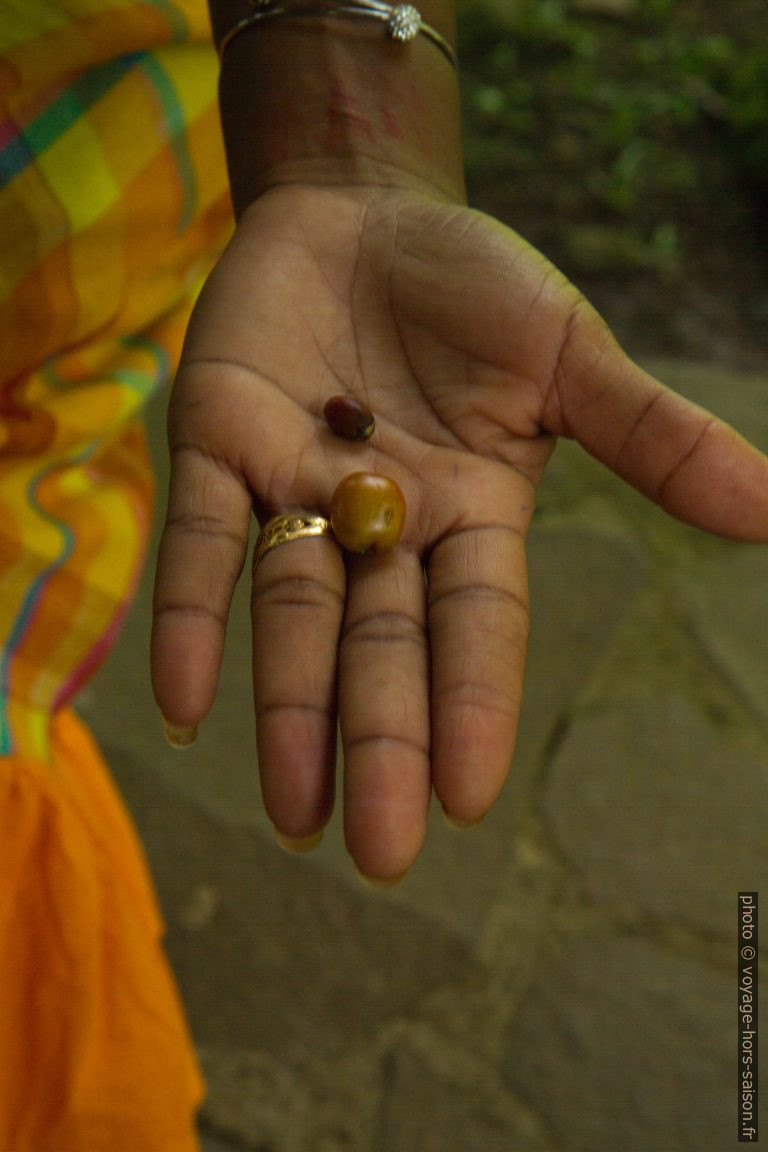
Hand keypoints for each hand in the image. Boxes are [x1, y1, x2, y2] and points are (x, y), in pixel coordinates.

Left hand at [151, 184, 767, 882]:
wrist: (364, 210)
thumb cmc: (473, 286)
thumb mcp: (568, 355)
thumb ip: (648, 435)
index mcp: (469, 513)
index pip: (474, 627)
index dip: (472, 705)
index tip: (468, 798)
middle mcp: (380, 523)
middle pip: (380, 645)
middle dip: (379, 740)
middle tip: (378, 852)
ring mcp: (295, 489)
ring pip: (292, 614)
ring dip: (290, 710)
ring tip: (293, 815)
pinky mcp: (217, 445)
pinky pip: (203, 543)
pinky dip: (191, 618)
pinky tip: (181, 704)